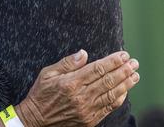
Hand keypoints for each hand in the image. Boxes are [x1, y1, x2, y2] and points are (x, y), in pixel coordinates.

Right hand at [17, 49, 138, 126]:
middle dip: (123, 70)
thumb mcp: (47, 73)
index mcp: (70, 83)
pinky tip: (125, 91)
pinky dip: (119, 99)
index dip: (112, 61)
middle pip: (108, 81)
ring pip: (111, 94)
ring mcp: (87, 109)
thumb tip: (83, 53)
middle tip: (134, 63)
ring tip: (135, 75)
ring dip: (126, 84)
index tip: (123, 55)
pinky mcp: (90, 119)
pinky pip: (108, 108)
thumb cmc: (41, 93)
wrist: (37, 119)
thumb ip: (67, 63)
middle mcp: (81, 96)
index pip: (97, 69)